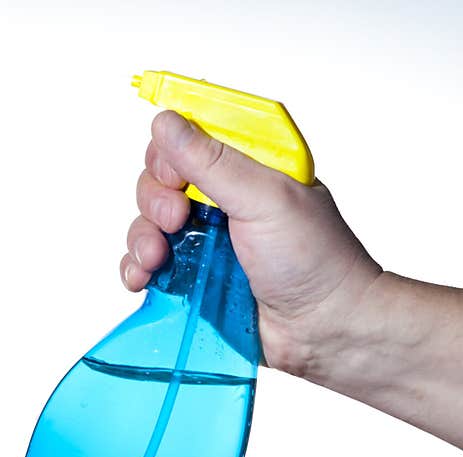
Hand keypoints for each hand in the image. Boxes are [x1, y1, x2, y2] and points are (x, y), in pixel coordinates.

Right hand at [122, 110, 382, 376]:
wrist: (325, 330)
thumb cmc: (313, 260)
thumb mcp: (264, 199)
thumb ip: (212, 162)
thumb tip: (165, 120)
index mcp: (246, 167)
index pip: (187, 141)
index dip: (170, 157)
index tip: (178, 182)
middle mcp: (221, 199)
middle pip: (158, 181)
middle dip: (154, 202)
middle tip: (174, 222)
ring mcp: (203, 239)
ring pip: (146, 222)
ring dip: (141, 238)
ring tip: (156, 260)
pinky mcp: (190, 277)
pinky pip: (145, 264)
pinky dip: (136, 269)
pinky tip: (143, 279)